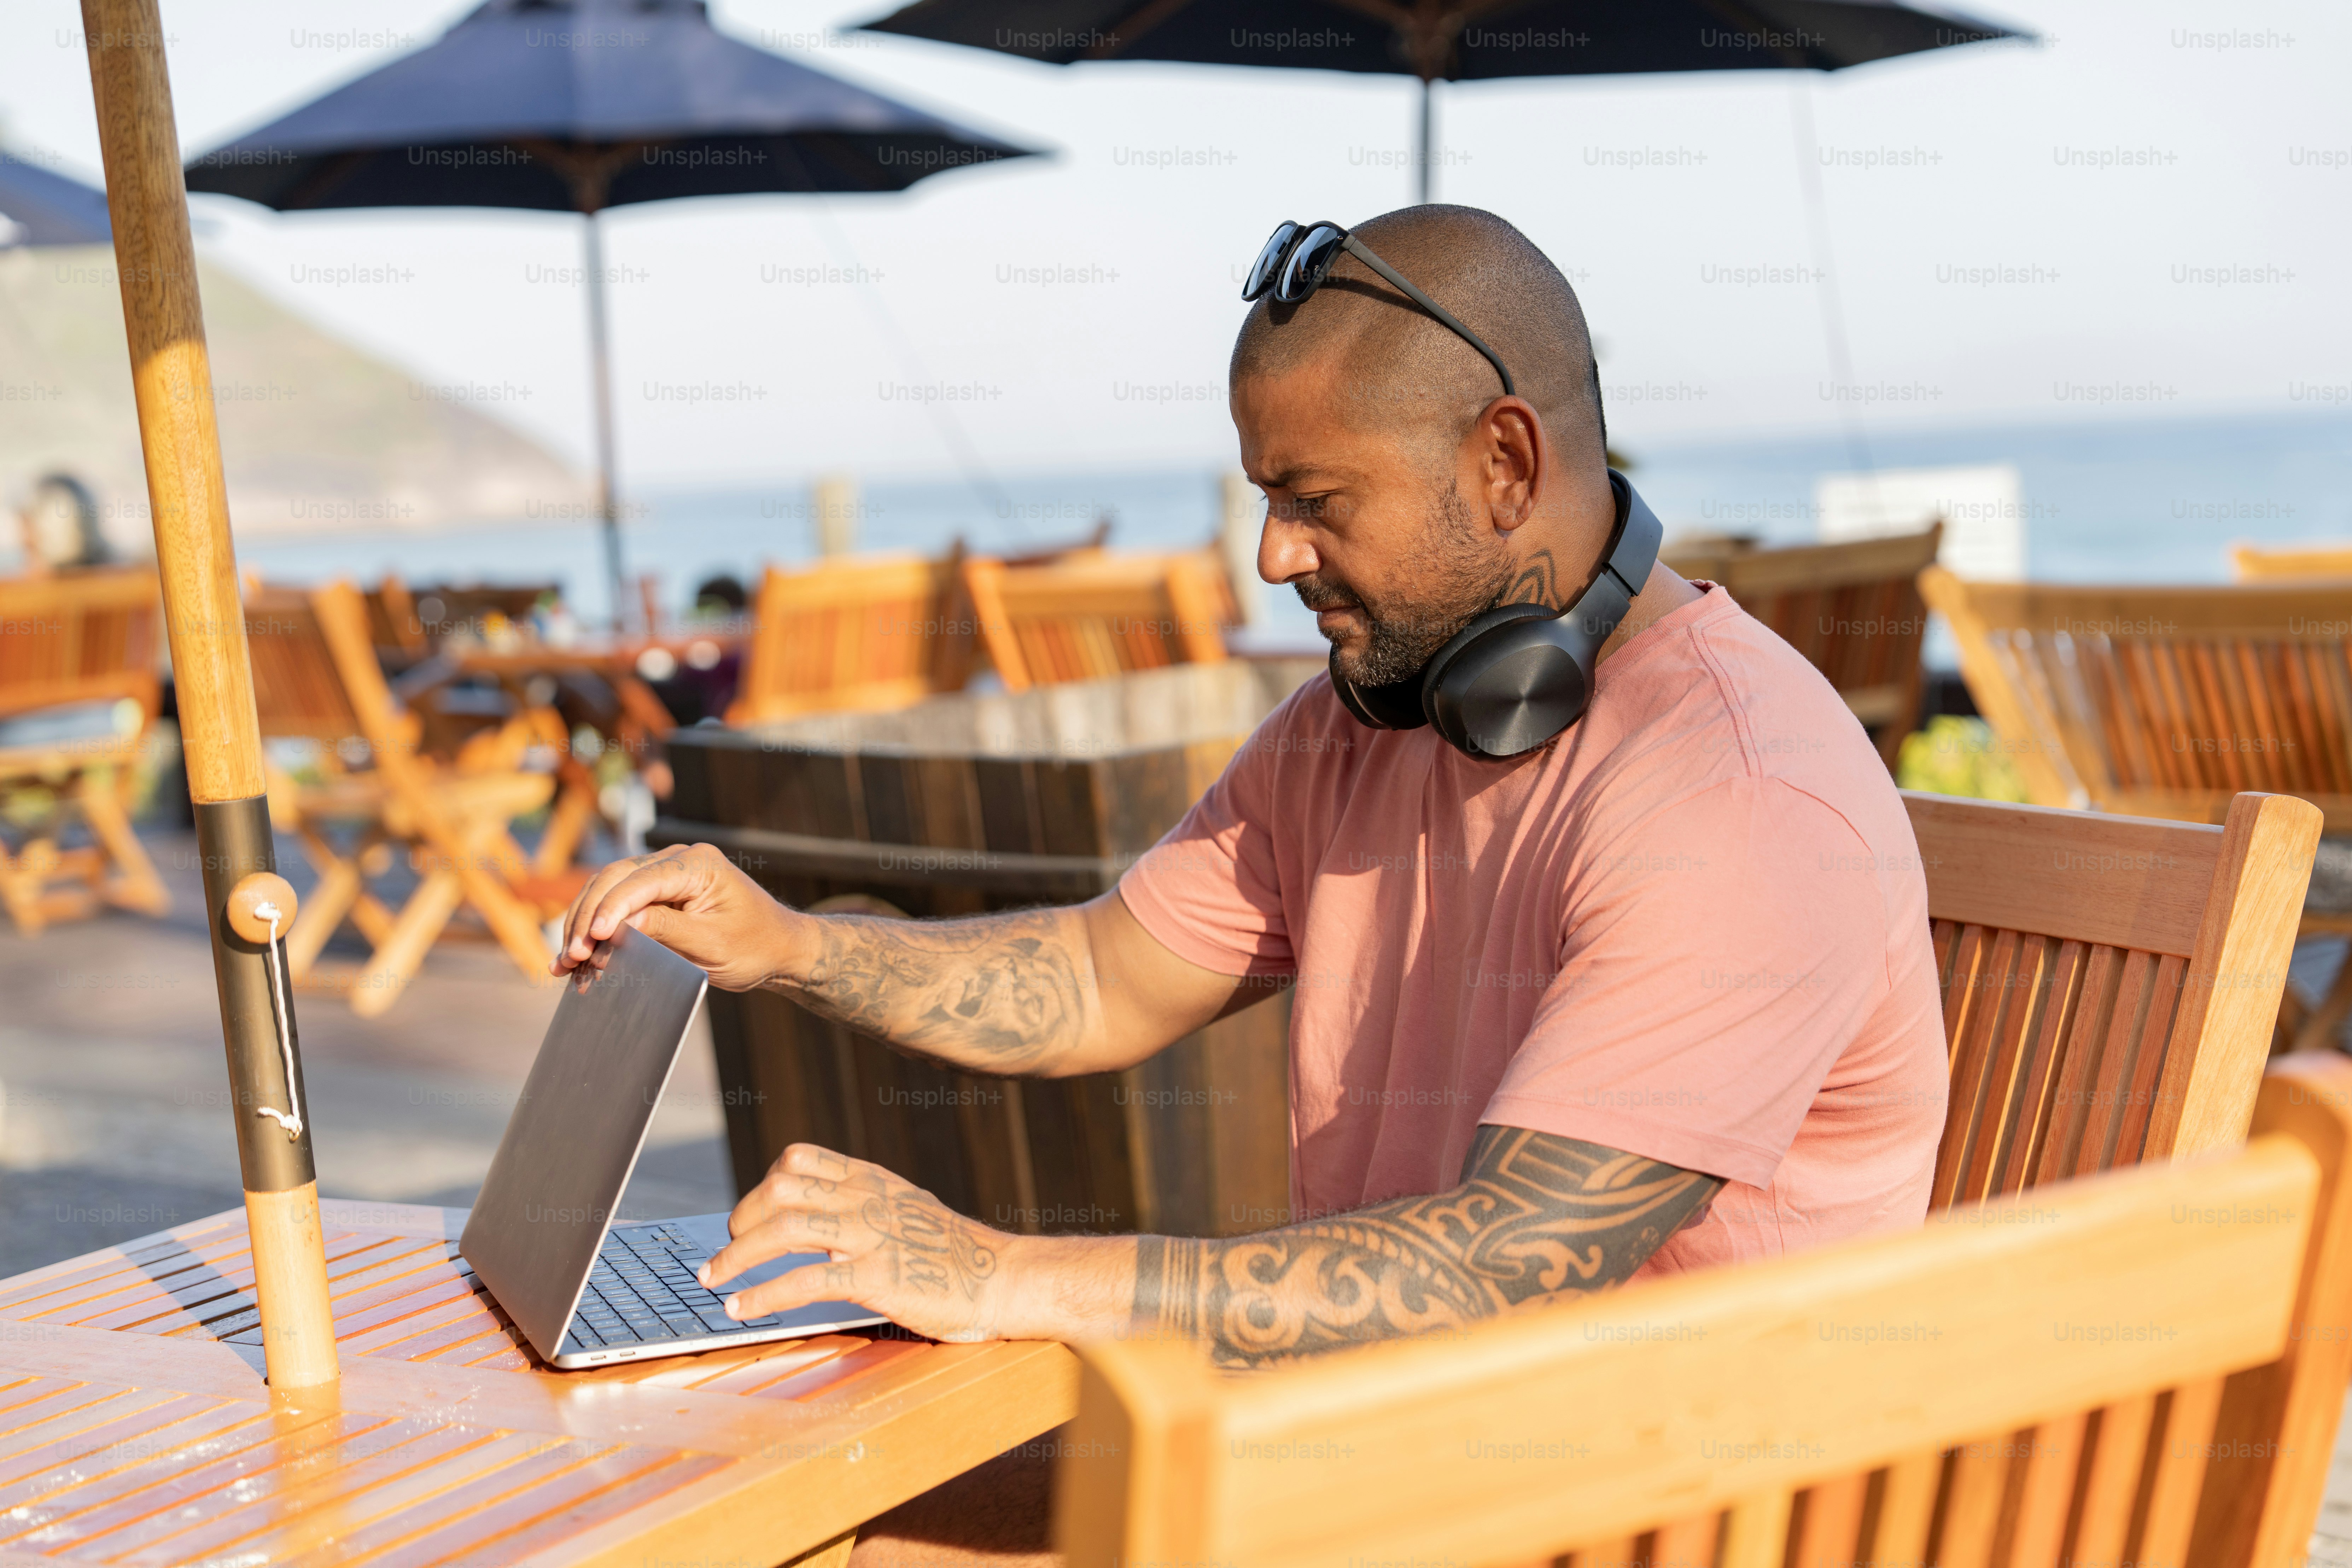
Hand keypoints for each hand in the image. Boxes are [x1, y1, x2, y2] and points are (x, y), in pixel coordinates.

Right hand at [550, 842, 799, 991]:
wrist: (777, 948)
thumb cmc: (754, 946)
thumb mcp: (711, 944)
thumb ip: (666, 930)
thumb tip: (619, 923)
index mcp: (698, 863)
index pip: (640, 881)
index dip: (610, 909)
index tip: (592, 939)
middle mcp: (678, 858)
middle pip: (614, 879)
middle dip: (588, 918)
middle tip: (570, 957)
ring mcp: (665, 871)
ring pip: (607, 889)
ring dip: (583, 922)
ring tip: (565, 961)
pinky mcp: (657, 890)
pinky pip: (617, 902)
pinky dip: (595, 925)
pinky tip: (577, 952)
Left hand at [700, 1144, 1028, 1342]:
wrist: (1006, 1279)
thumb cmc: (957, 1255)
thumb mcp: (909, 1211)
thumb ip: (867, 1208)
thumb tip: (819, 1220)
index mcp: (873, 1181)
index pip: (801, 1159)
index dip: (762, 1184)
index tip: (747, 1215)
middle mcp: (868, 1200)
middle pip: (781, 1187)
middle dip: (741, 1218)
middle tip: (725, 1248)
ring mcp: (873, 1236)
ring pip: (786, 1228)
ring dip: (738, 1255)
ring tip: (715, 1278)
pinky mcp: (878, 1277)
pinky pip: (805, 1280)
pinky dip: (762, 1294)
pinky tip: (740, 1308)